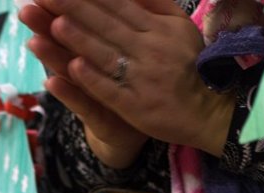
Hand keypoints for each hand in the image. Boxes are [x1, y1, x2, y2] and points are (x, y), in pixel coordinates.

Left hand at [22, 0, 235, 157]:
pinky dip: (91, 78)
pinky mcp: (134, 105)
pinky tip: (71, 69)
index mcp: (158, 28)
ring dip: (79, 39)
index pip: (120, 4)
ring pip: (105, 54)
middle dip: (75, 8)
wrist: (208, 110)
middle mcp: (149, 49)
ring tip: (54, 25)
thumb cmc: (190, 64)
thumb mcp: (180, 28)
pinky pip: (110, 89)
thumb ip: (156, 5)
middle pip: (107, 25)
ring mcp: (141, 77)